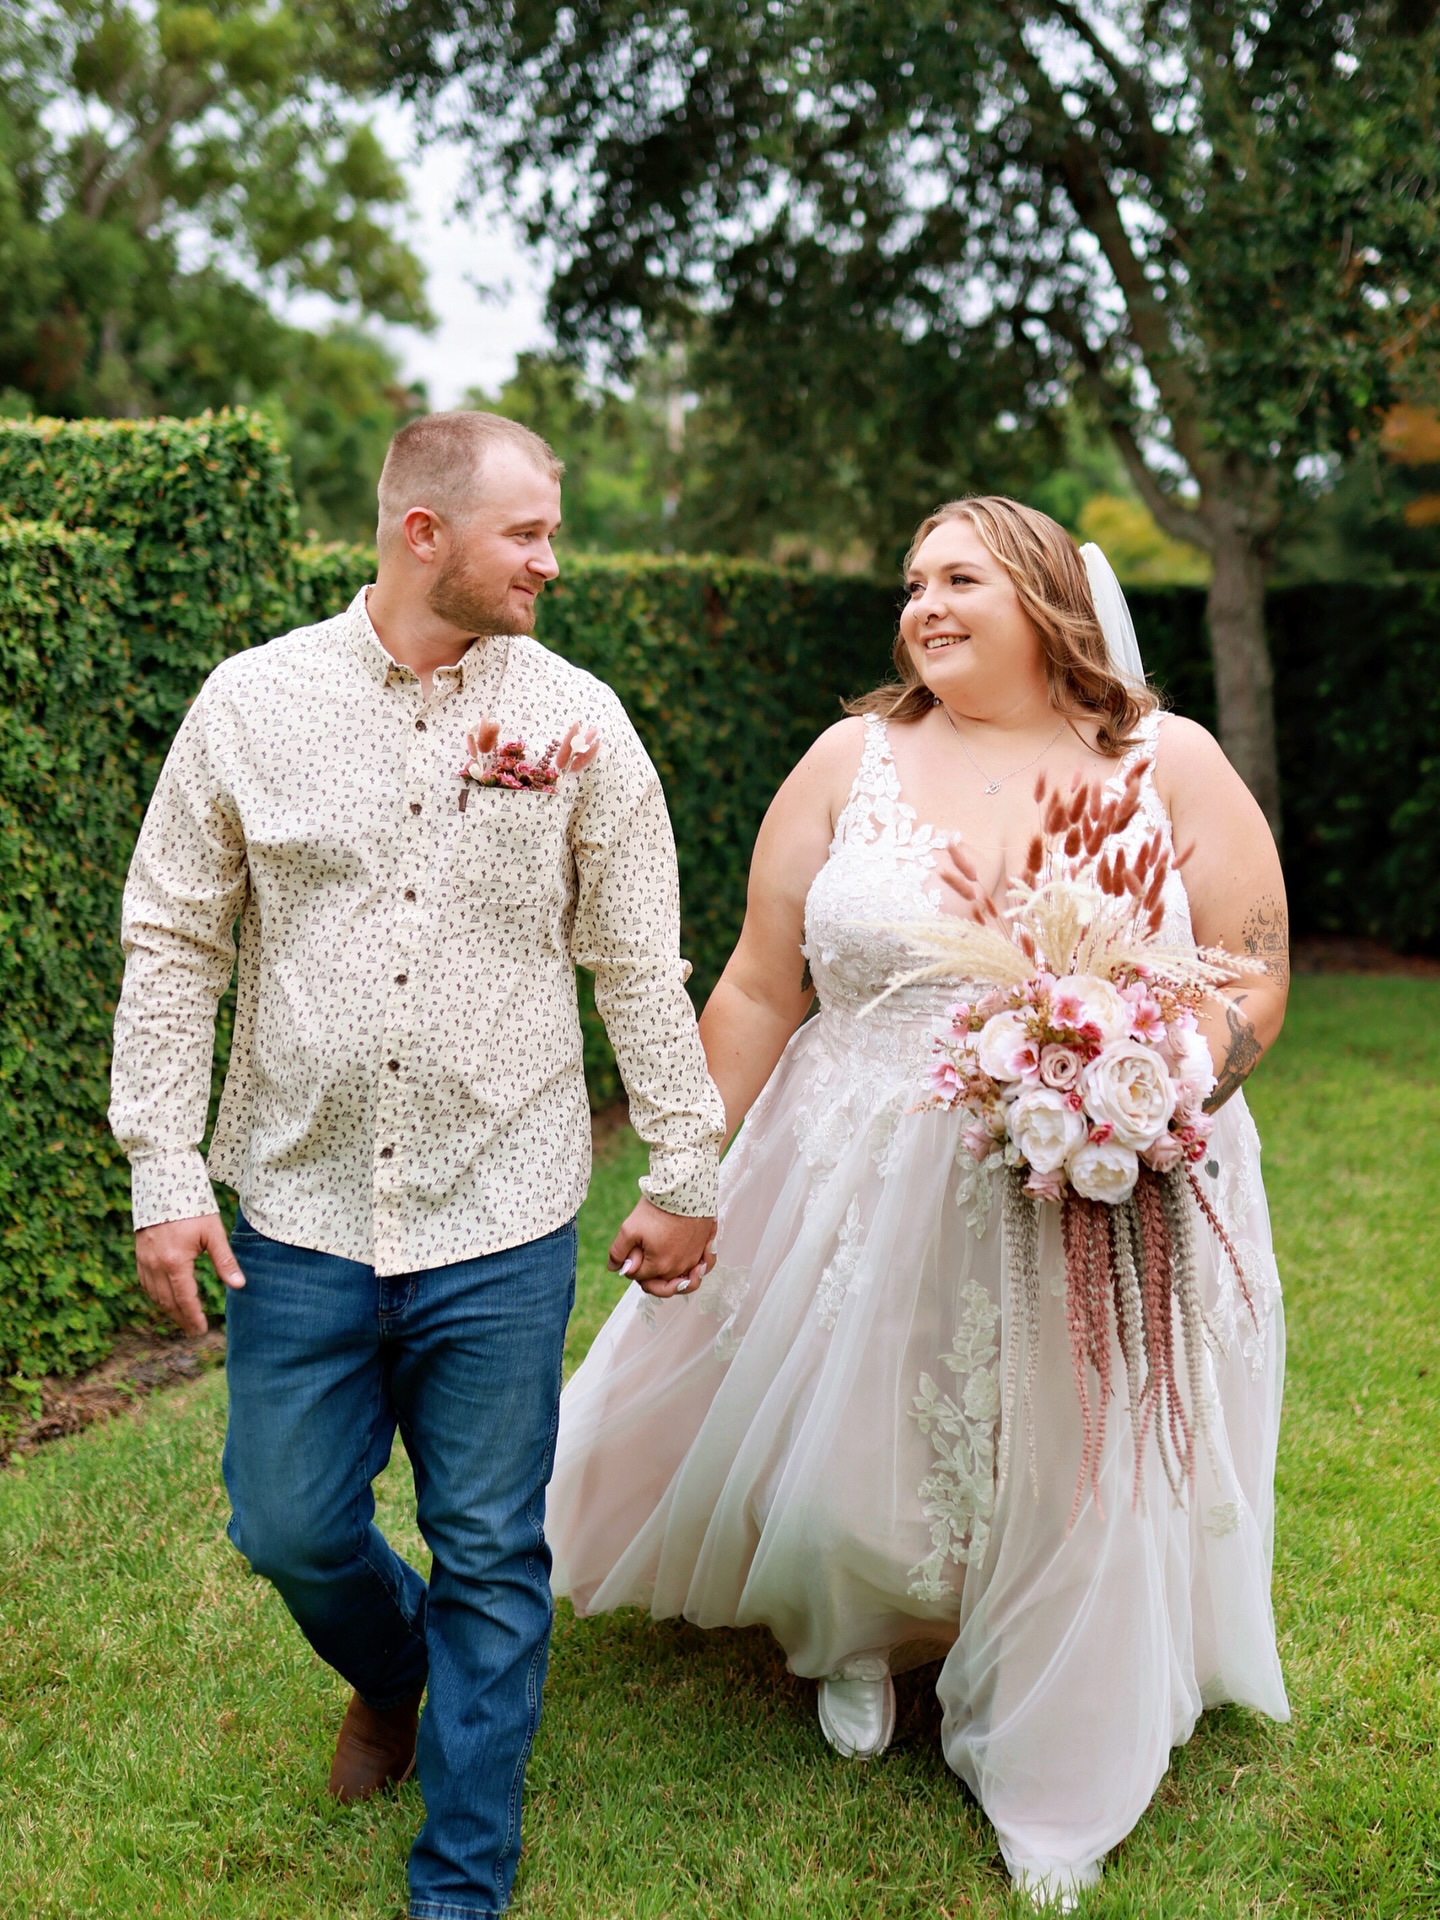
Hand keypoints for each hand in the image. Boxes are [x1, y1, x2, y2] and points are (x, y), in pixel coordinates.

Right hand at [134, 1213, 245, 1335]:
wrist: (163, 1183)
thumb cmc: (193, 1206)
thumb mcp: (213, 1233)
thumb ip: (225, 1262)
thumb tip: (239, 1286)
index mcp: (175, 1262)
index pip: (185, 1299)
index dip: (193, 1317)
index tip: (202, 1330)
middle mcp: (155, 1265)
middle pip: (168, 1302)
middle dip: (181, 1319)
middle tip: (193, 1331)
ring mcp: (144, 1260)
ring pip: (154, 1295)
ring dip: (168, 1310)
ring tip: (182, 1319)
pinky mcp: (139, 1254)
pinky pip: (145, 1283)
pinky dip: (156, 1296)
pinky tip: (166, 1299)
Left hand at [608, 1197, 716, 1297]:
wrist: (684, 1189)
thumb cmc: (657, 1209)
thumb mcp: (629, 1228)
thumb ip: (619, 1252)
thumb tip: (614, 1267)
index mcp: (659, 1267)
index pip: (640, 1277)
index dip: (631, 1266)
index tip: (631, 1251)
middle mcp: (679, 1268)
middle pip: (661, 1283)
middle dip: (649, 1276)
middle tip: (643, 1261)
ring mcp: (695, 1259)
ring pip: (682, 1280)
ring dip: (672, 1279)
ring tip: (663, 1270)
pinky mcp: (706, 1248)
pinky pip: (703, 1267)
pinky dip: (696, 1270)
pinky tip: (689, 1266)